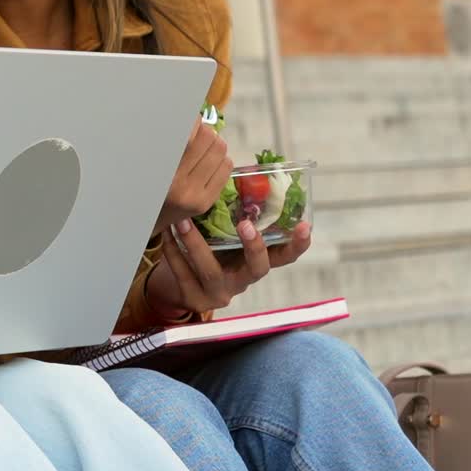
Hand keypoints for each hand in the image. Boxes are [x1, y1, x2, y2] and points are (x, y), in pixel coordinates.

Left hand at [145, 219, 311, 318]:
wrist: (179, 284)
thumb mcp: (224, 236)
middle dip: (254, 247)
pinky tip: (166, 233)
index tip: (304, 225)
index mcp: (255, 263)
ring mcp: (220, 294)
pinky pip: (184, 274)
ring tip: (183, 220)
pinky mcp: (195, 300)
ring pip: (212, 270)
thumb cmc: (208, 250)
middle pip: (258, 269)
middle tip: (245, 223)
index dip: (297, 244)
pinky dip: (174, 252)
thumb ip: (236, 213)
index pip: (285, 256)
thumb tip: (248, 170)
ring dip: (196, 243)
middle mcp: (243, 281)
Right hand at [151, 118, 232, 237]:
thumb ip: (172, 140)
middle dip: (206, 132)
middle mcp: (180, 185)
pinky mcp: (208, 202)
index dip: (194, 121)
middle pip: (209, 138)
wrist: (148, 221)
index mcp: (163, 170)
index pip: (189, 135)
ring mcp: (197, 195)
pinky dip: (221, 160)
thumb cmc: (149, 183)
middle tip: (197, 136)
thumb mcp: (153, 160)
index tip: (191, 120)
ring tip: (203, 150)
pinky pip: (227, 167)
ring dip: (214, 145)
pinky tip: (208, 165)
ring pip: (221, 150)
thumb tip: (194, 116)